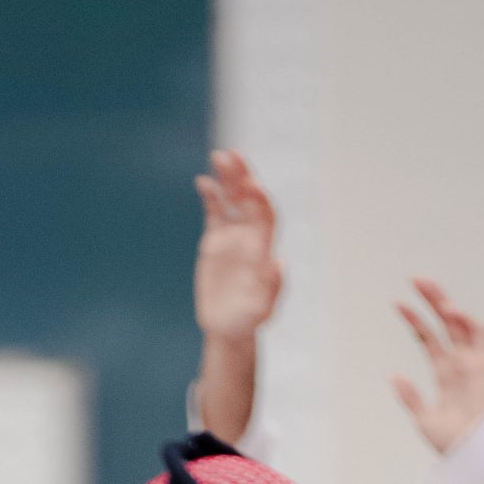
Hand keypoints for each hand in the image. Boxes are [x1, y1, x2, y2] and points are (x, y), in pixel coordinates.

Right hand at [193, 149, 282, 341]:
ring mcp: (233, 236)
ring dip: (227, 178)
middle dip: (242, 177)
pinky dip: (210, 196)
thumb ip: (272, 286)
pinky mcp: (215, 240)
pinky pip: (214, 212)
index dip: (259, 199)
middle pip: (249, 199)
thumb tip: (279, 261)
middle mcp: (250, 236)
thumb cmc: (249, 320)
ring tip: (218, 156)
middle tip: (233, 156)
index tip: (251, 185)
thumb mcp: (262, 308)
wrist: (228, 327)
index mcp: (263, 247)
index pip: (265, 215)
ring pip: (232, 199)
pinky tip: (203, 181)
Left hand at [390, 279, 483, 454]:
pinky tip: (453, 313)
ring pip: (461, 325)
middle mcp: (458, 363)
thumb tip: (395, 377)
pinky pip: (479, 337)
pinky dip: (468, 322)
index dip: (414, 320)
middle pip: (445, 323)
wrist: (471, 452)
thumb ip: (411, 397)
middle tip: (416, 280)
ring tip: (430, 292)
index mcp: (443, 372)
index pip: (427, 338)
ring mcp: (471, 362)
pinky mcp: (482, 367)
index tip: (397, 303)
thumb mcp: (423, 418)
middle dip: (432, 301)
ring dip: (448, 307)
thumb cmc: (450, 441)